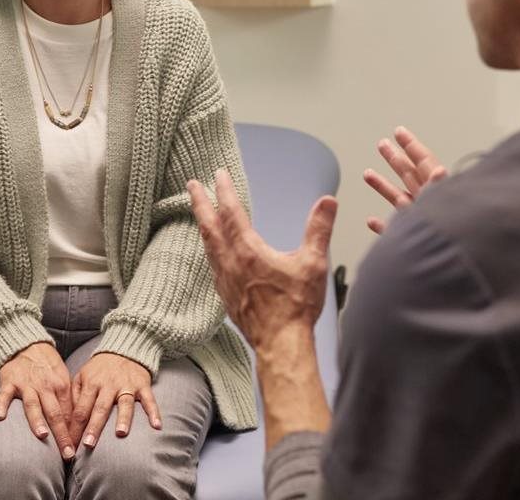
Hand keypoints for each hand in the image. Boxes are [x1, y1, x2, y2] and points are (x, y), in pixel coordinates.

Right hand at [0, 341, 75, 458]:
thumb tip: (73, 426)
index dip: (74, 433)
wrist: (26, 343)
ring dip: (37, 420)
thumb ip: (66, 401)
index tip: (77, 451)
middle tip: (67, 454)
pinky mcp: (9, 381)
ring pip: (33, 404)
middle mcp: (45, 386)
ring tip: (42, 435)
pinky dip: (1, 405)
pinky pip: (4, 395)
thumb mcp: (62, 378)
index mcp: (61, 385)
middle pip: (55, 413)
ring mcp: (27, 384)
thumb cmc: (47, 366)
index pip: (70, 414)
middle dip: (62, 435)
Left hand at [69, 352, 160, 449]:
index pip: (81, 410)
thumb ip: (74, 396)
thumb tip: (68, 421)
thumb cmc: (99, 369)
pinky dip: (154, 412)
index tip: (71, 446)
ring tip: (121, 433)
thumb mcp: (82, 376)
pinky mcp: (143, 385)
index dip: (75, 428)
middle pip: (100, 408)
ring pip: (125, 403)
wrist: (124, 348)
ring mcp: (127, 385)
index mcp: (91, 383)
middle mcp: (108, 385)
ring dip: (123, 418)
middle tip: (88, 444)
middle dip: (94, 427)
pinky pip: (149, 399)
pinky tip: (156, 425)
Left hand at [187, 168, 337, 353]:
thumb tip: (327, 201)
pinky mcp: (226, 296)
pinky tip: (213, 251)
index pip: (232, 213)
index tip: (218, 174)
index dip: (225, 191)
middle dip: (200, 202)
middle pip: (210, 226)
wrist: (282, 345)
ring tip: (200, 213)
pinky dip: (209, 250)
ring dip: (203, 225)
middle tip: (191, 184)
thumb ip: (319, 229)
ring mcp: (225, 281)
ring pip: (208, 245)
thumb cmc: (296, 308)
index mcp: (249, 252)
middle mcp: (231, 264)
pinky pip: (212, 265)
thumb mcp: (313, 263)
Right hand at [363, 126, 447, 233]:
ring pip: (398, 199)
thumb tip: (441, 171)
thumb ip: (439, 189)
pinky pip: (392, 230)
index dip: (412, 146)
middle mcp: (427, 204)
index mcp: (437, 193)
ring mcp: (417, 223)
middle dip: (395, 158)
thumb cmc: (449, 239)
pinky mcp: (408, 243)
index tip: (400, 131)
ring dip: (382, 186)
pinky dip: (380, 224)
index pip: (424, 162)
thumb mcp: (445, 208)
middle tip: (383, 144)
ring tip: (368, 173)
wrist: (446, 274)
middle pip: (409, 175)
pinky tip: (371, 220)